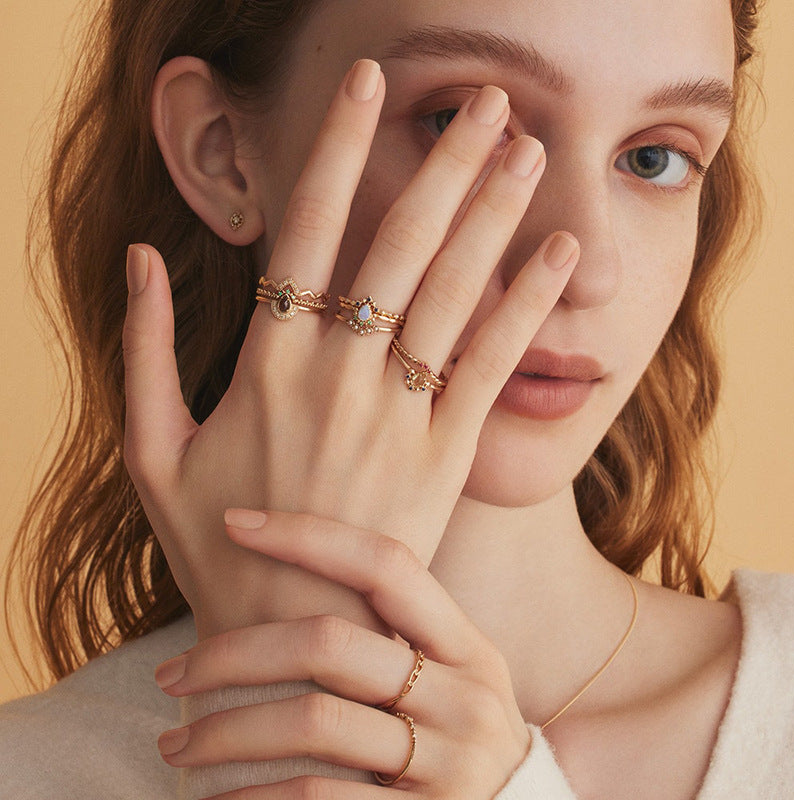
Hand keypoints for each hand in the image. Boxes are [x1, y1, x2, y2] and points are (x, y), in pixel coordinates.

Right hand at [123, 59, 578, 636]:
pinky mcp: (444, 458)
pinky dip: (525, 305)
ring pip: (450, 293)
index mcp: (266, 362)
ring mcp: (396, 416)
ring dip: (492, 214)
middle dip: (443, 162)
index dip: (339, 148)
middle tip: (486, 98)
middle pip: (397, 244)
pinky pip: (490, 366)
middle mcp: (336, 375)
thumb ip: (144, 349)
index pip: (308, 227)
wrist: (290, 634)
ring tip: (528, 146)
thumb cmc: (216, 543)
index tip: (369, 85)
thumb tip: (137, 257)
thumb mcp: (152, 449)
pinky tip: (561, 251)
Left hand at [155, 511, 531, 798]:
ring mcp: (448, 762)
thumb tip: (291, 592)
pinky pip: (316, 797)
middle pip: (329, 641)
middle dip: (233, 653)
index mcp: (468, 645)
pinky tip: (218, 798)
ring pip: (312, 721)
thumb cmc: (465, 736)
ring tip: (177, 746)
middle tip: (171, 674)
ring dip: (225, 732)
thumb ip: (400, 637)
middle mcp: (464, 695)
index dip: (310, 533)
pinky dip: (253, 797)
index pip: (387, 564)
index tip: (234, 522)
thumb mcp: (456, 676)